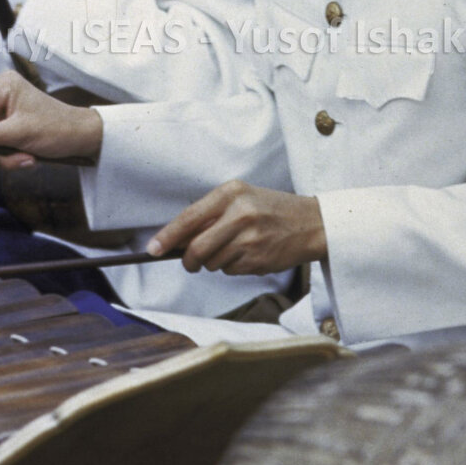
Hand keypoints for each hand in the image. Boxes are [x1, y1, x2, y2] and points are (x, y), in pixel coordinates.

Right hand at [0, 70, 103, 171]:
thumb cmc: (56, 128)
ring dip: (3, 157)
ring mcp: (6, 113)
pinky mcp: (11, 127)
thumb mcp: (19, 134)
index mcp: (3, 87)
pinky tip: (27, 159)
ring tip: (24, 161)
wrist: (83, 138)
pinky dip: (10, 157)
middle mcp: (2, 96)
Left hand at [146, 180, 326, 275]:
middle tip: (190, 262)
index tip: (152, 249)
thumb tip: (175, 240)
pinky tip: (249, 254)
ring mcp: (250, 239)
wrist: (312, 223)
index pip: (189, 217)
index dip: (168, 236)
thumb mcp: (242, 198)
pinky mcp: (258, 259)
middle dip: (188, 260)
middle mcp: (240, 214)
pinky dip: (233, 267)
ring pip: (212, 263)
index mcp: (231, 193)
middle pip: (196, 248)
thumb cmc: (271, 209)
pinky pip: (230, 271)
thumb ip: (210, 214)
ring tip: (236, 247)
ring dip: (215, 262)